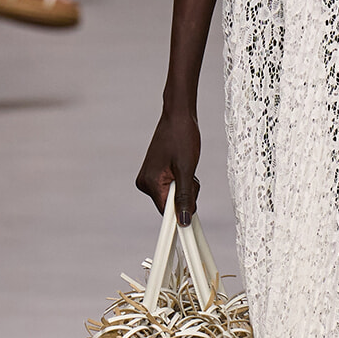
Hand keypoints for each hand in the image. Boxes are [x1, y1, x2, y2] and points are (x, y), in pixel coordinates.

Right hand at [137, 104, 201, 224]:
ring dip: (184, 186)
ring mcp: (148, 178)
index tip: (194, 211)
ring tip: (185, 166)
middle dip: (185, 194)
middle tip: (190, 174)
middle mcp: (145, 183)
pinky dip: (180, 180)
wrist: (178, 116)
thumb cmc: (182, 137)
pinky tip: (181, 165)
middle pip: (170, 204)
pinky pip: (171, 187)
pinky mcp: (154, 173)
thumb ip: (185, 197)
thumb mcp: (187, 170)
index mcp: (150, 183)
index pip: (167, 212)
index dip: (182, 211)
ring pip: (172, 195)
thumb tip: (183, 220)